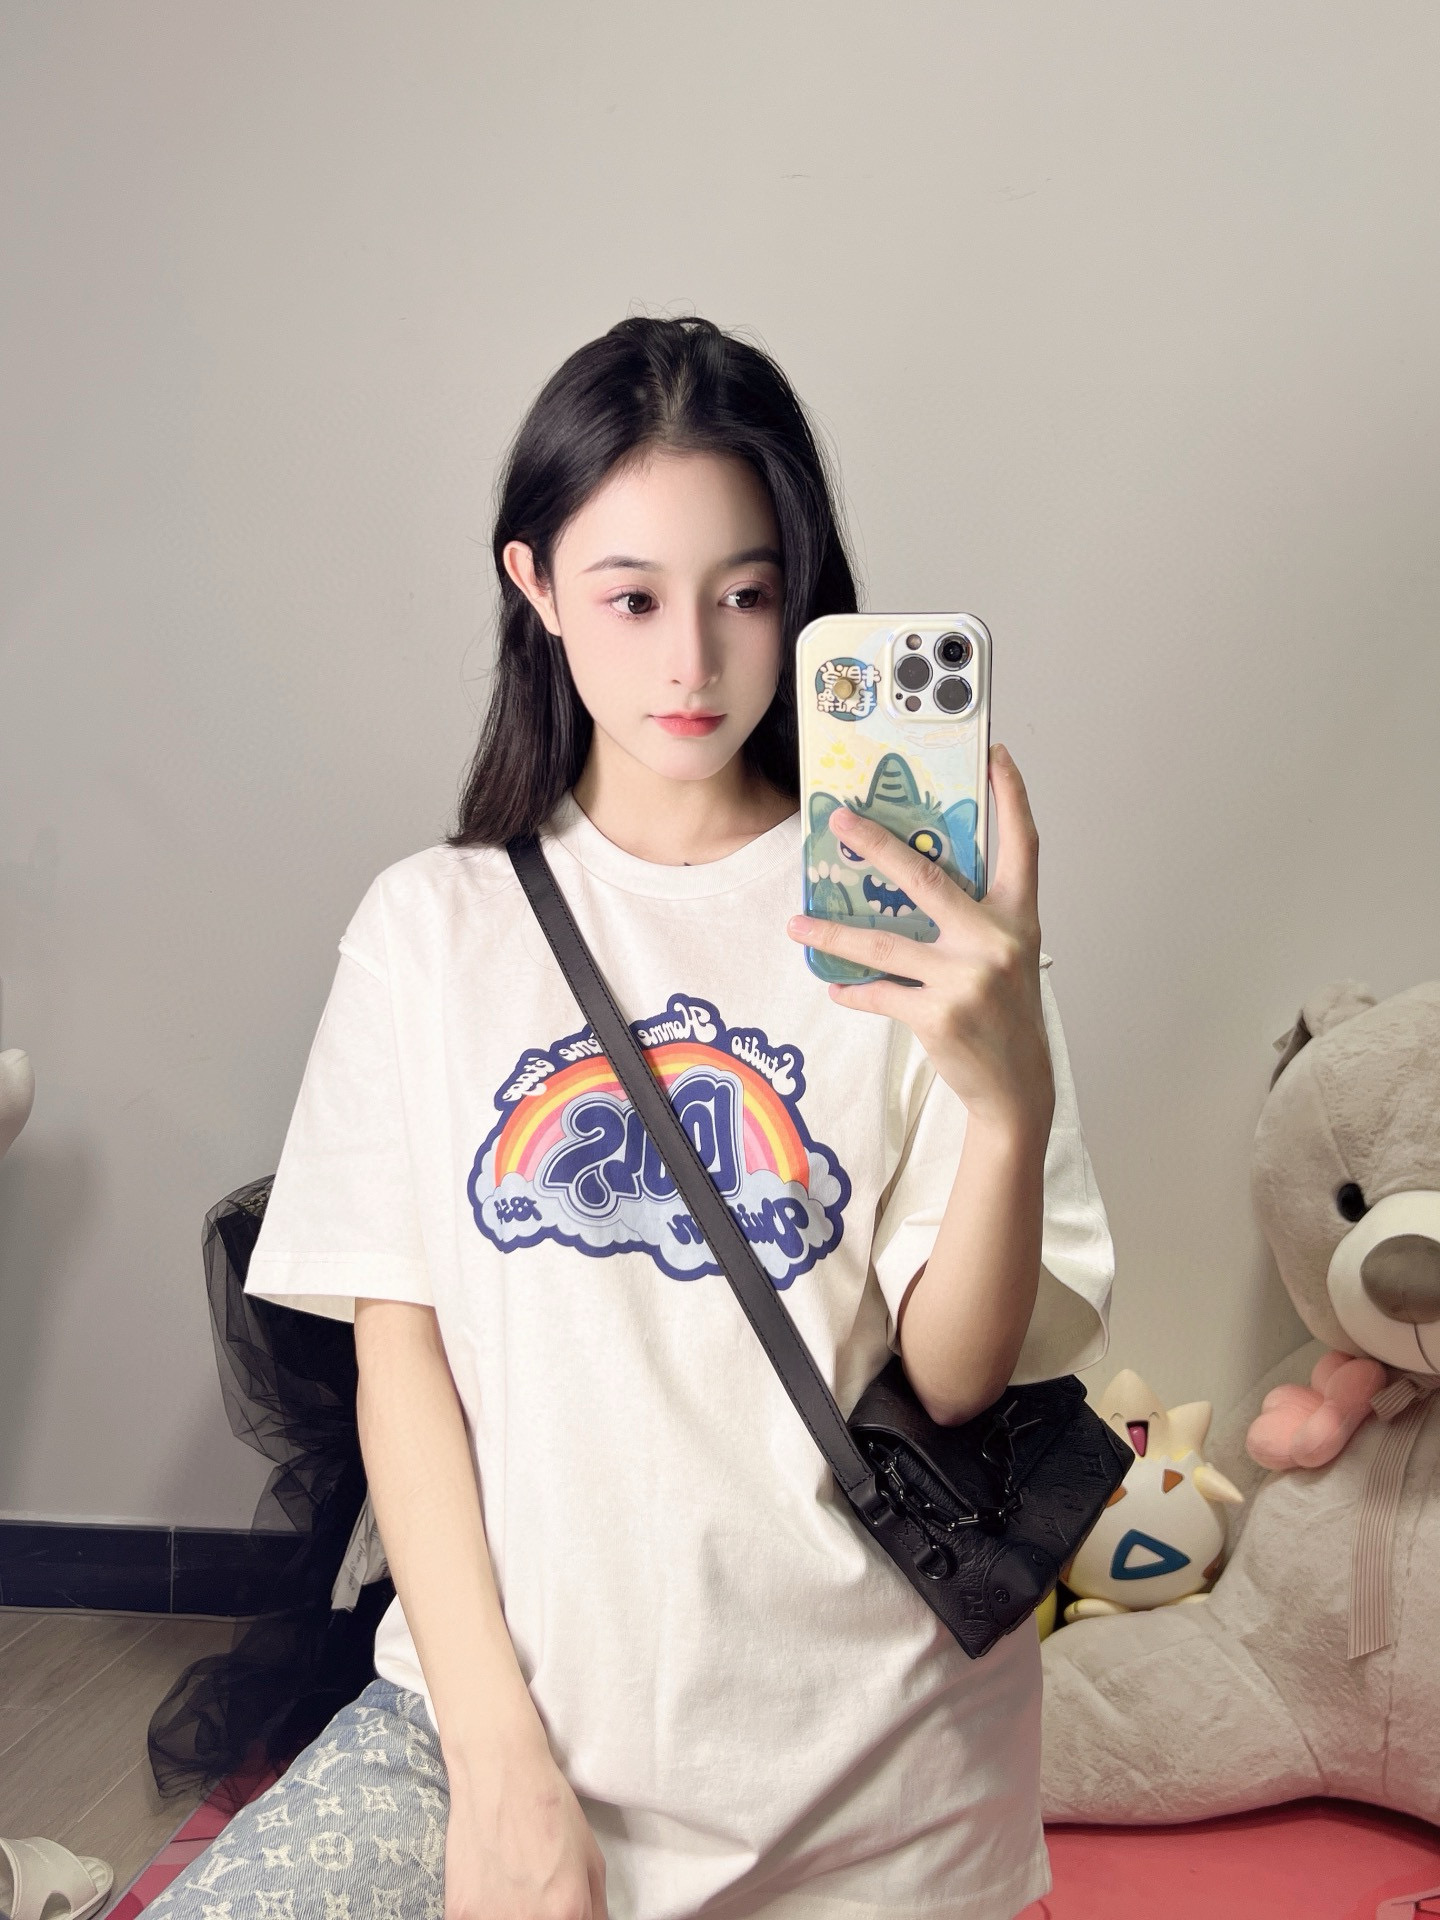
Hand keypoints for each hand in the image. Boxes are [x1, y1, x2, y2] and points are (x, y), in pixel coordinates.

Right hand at [444, 1743, 607, 1919]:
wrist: (498, 1772)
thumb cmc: (547, 1806)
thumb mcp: (592, 1858)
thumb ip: (594, 1908)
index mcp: (568, 1911)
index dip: (568, 1919)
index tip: (560, 1911)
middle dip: (542, 1918)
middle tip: (535, 1894)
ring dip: (511, 1916)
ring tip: (511, 1891)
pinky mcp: (458, 1915)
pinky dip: (485, 1912)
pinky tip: (491, 1888)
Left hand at [788, 743, 1053, 1136]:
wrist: (1017, 1086)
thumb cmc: (1006, 1012)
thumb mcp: (1006, 954)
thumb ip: (974, 915)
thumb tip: (908, 877)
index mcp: (1018, 917)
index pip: (1022, 844)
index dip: (1011, 796)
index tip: (996, 753)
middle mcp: (996, 941)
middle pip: (926, 879)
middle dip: (877, 845)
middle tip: (840, 821)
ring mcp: (967, 979)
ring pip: (883, 944)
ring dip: (832, 934)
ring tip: (798, 925)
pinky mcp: (938, 1015)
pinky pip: (879, 993)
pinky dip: (853, 991)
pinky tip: (836, 986)